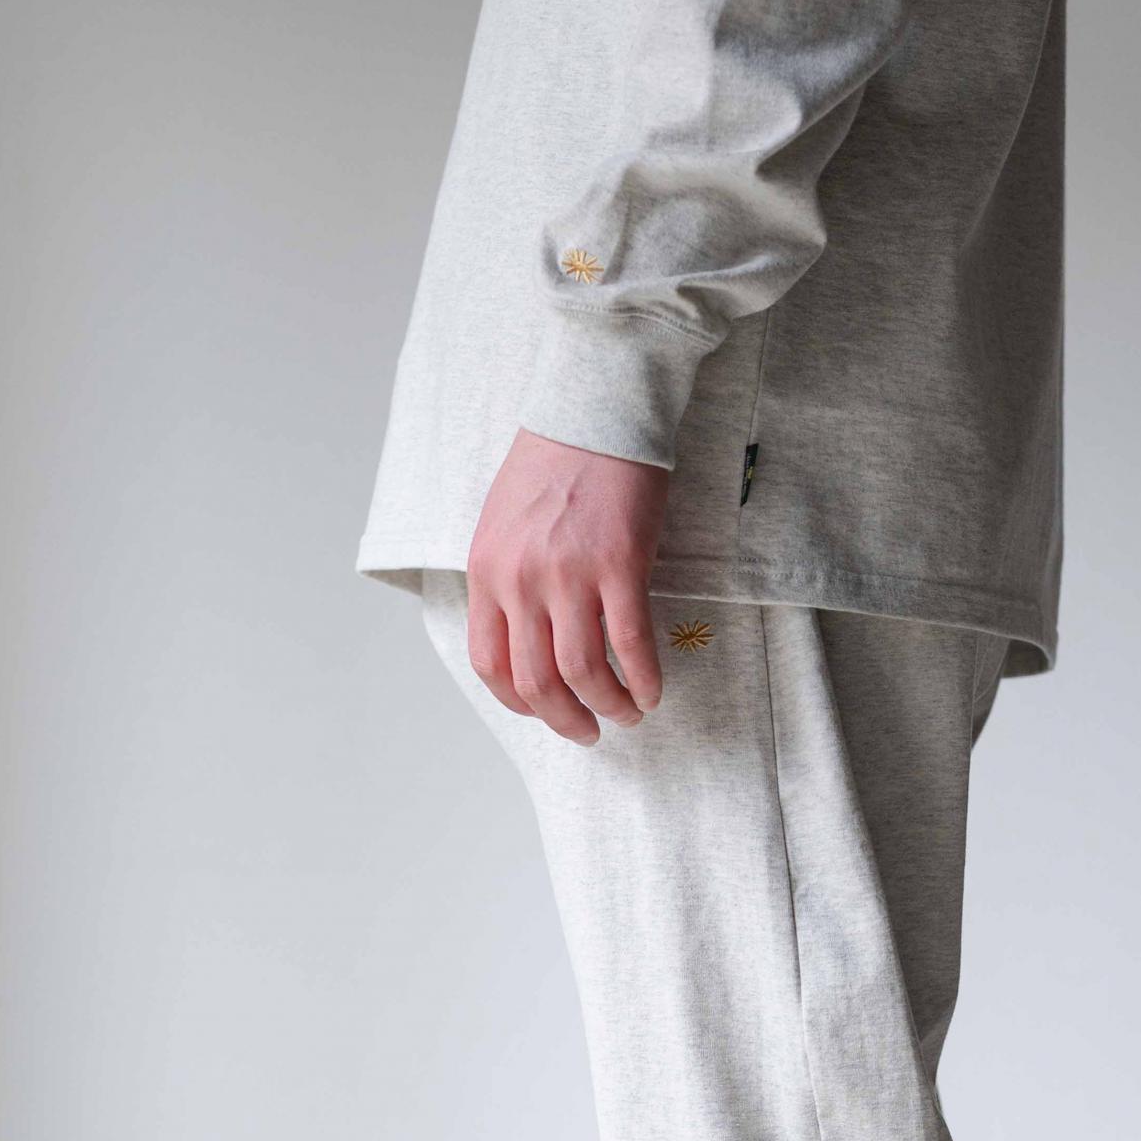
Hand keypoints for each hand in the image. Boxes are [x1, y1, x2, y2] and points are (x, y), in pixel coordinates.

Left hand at [465, 429, 669, 744]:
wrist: (595, 408)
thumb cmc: (554, 461)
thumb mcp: (503, 522)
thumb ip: (507, 578)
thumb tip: (527, 635)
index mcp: (487, 570)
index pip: (491, 664)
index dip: (519, 703)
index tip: (544, 711)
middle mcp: (521, 579)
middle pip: (537, 681)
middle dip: (565, 720)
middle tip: (588, 732)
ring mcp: (570, 574)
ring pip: (583, 672)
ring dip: (608, 706)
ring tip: (626, 714)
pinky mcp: (619, 565)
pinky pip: (632, 644)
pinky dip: (644, 679)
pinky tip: (653, 692)